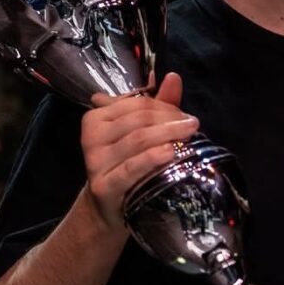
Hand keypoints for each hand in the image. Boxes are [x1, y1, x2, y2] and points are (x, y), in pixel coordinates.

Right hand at [81, 73, 199, 231]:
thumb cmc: (128, 163)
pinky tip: (171, 152)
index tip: (184, 114)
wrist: (111, 207)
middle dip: (169, 119)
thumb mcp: (140, 132)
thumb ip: (157, 105)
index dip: (164, 106)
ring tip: (190, 134)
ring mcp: (96, 163)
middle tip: (192, 124)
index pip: (136, 105)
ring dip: (168, 134)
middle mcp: (91, 138)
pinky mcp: (104, 186)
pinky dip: (153, 158)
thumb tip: (173, 77)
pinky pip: (131, 167)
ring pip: (137, 140)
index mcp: (96, 118)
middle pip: (138, 121)